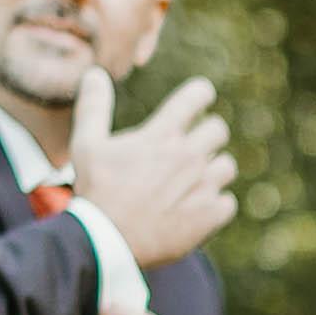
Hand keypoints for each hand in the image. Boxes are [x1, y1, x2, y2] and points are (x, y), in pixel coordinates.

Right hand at [66, 65, 237, 268]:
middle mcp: (188, 157)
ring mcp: (202, 187)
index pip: (195, 98)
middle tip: (191, 145)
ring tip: (191, 180)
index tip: (202, 95)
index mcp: (161, 135)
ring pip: (227, 166)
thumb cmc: (96, 190)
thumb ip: (94, 106)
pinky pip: (228, 201)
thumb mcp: (86, 144)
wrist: (108, 241)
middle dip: (207, 133)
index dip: (201, 93)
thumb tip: (96, 74)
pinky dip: (215, 203)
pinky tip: (195, 207)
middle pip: (219, 130)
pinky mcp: (210, 216)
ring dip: (213, 170)